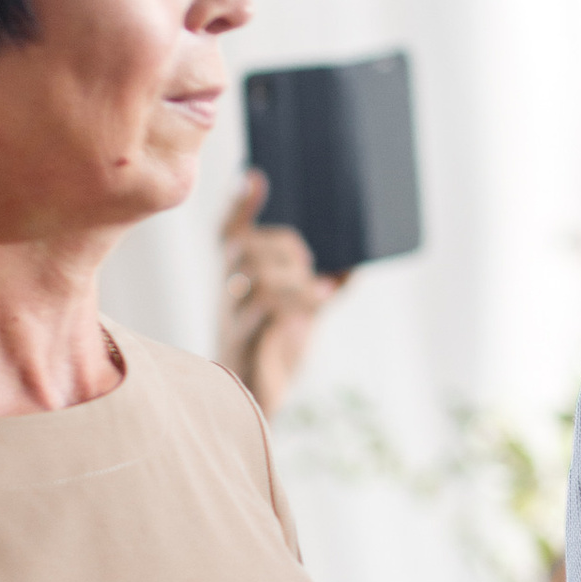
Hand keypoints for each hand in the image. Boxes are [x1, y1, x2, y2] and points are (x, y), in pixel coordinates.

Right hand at [217, 169, 347, 420]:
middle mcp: (230, 294)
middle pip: (247, 248)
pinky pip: (264, 314)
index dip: (239, 207)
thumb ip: (318, 287)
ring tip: (317, 294)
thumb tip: (352, 265)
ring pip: (256, 277)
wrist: (251, 404)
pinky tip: (320, 300)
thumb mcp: (297, 313)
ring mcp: (236, 319)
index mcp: (237, 280)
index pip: (228, 235)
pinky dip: (297, 302)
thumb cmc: (271, 352)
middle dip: (284, 248)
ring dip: (294, 277)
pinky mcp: (248, 345)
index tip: (255, 176)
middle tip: (310, 269)